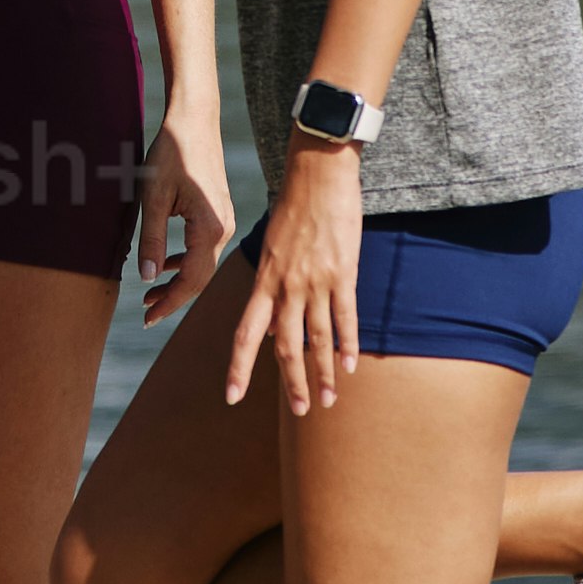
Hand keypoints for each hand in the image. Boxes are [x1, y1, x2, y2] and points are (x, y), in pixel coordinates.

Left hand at [136, 105, 232, 317]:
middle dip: (173, 298)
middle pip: (200, 278)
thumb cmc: (172, 153)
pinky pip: (204, 248)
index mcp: (210, 228)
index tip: (147, 319)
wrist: (194, 119)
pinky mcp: (218, 213)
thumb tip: (148, 278)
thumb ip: (152, 240)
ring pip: (202, 265)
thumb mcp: (153, 197)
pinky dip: (185, 262)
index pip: (191, 280)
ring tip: (150, 295)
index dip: (169, 303)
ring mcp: (224, 220)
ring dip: (178, 281)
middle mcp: (223, 228)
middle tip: (145, 314)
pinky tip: (167, 266)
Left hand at [227, 142, 361, 418]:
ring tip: (328, 401)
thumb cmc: (295, 206)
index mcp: (264, 279)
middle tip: (300, 411)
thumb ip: (273, 286)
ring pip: (316, 338)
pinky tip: (351, 366)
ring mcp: (315, 279)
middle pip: (284, 345)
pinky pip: (345, 316)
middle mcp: (286, 284)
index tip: (231, 398)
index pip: (245, 333)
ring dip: (323, 373)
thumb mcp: (273, 247)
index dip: (238, 368)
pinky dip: (348, 343)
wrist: (318, 171)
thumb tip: (271, 324)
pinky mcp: (342, 270)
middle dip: (292, 382)